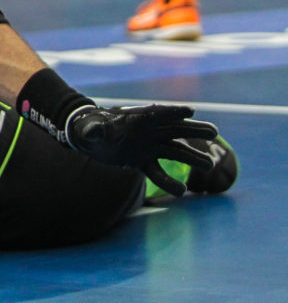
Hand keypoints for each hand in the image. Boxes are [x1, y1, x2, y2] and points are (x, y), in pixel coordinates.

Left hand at [65, 104, 217, 196]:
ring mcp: (148, 146)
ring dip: (192, 158)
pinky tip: (182, 191)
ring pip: (175, 151)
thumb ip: (94, 130)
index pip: (157, 113)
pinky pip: (159, 172)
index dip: (173, 112)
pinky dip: (169, 181)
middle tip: (213, 131)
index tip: (190, 111)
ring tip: (209, 165)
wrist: (89, 139)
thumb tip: (94, 131)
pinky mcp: (143, 161)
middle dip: (193, 129)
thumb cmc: (90, 128)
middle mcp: (147, 132)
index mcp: (136, 118)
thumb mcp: (90, 129)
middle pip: (175, 129)